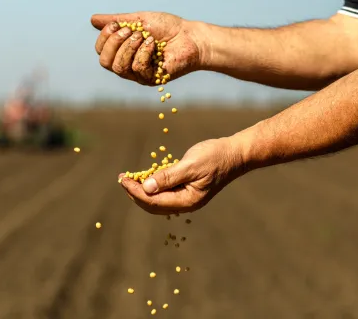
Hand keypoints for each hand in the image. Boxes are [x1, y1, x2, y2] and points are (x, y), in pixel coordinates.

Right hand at [90, 12, 201, 84]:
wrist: (190, 36)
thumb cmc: (168, 28)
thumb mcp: (139, 20)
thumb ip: (117, 21)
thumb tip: (93, 19)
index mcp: (123, 52)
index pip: (101, 52)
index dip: (104, 38)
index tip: (117, 25)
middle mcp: (128, 65)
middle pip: (105, 62)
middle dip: (114, 43)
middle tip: (131, 31)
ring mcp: (139, 74)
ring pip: (119, 67)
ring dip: (129, 47)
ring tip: (144, 36)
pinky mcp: (151, 79)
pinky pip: (137, 68)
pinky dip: (143, 53)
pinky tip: (154, 45)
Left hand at [118, 137, 245, 214]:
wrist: (235, 154)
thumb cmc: (215, 157)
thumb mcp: (191, 165)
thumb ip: (168, 177)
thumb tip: (146, 188)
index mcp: (187, 201)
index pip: (154, 201)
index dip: (136, 192)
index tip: (123, 180)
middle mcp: (186, 203)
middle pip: (153, 204)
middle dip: (135, 192)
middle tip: (121, 179)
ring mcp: (186, 197)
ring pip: (158, 199)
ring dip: (142, 189)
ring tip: (128, 178)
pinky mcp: (186, 189)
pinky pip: (165, 191)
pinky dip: (153, 185)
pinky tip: (144, 177)